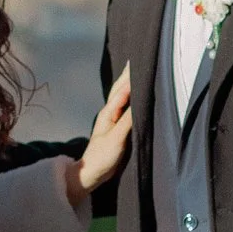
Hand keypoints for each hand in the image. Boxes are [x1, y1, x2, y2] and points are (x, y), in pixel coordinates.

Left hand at [74, 64, 133, 195]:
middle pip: (121, 88)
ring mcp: (114, 119)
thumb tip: (140, 101)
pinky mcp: (119, 127)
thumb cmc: (102, 158)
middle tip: (139, 56)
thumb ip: (128, 120)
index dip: (132, 75)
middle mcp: (111, 112)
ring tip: (138, 69)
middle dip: (129, 73)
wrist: (92, 174)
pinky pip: (127, 106)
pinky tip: (137, 94)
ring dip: (130, 82)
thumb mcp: (116, 139)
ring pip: (124, 96)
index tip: (140, 60)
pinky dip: (133, 96)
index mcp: (109, 112)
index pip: (123, 89)